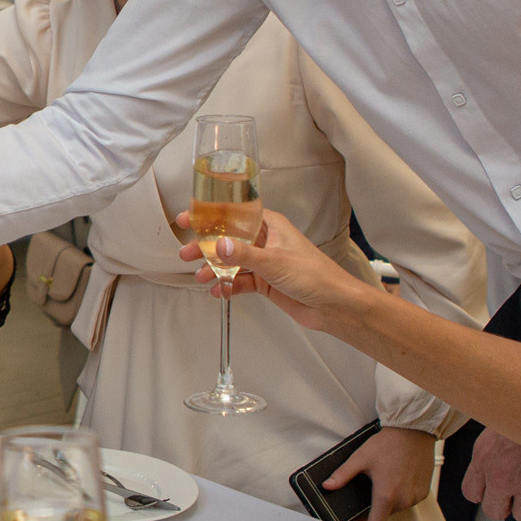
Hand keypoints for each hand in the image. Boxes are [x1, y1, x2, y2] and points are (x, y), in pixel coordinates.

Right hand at [174, 208, 366, 335]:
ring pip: (232, 261)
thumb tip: (218, 245)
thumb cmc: (316, 275)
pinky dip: (227, 285)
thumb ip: (244, 254)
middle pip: (229, 239)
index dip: (211, 216)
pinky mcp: (266, 282)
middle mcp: (266, 241)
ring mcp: (265, 262)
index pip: (235, 214)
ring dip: (214, 268)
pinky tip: (218, 291)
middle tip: (186, 252)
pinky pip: (240, 280)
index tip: (190, 220)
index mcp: (271, 226)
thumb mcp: (275, 262)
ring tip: (199, 276)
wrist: (334, 306)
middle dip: (206, 246)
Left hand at [325, 425, 435, 520]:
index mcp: (386, 495)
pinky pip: (409, 500)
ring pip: (397, 508)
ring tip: (383, 480)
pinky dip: (401, 494)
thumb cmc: (389, 443)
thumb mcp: (360, 458)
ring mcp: (415, 497)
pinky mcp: (424, 492)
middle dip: (374, 508)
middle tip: (369, 490)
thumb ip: (343, 475)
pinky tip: (396, 478)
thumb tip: (328, 486)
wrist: (414, 431)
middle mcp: (404, 500)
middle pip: (385, 516)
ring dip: (389, 500)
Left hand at [460, 427, 520, 520]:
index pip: (472, 493)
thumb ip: (491, 448)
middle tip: (519, 488)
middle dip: (506, 503)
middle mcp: (503, 477)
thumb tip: (490, 462)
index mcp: (484, 458)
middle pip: (495, 511)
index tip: (494, 486)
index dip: (485, 491)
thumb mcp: (498, 421)